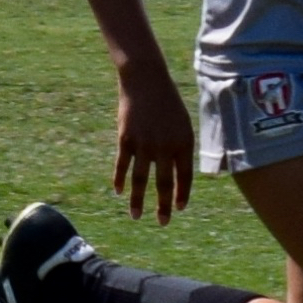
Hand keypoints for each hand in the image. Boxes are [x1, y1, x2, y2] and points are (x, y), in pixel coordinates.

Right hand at [112, 66, 196, 223]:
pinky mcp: (125, 139)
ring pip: (140, 180)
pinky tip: (118, 192)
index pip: (184, 176)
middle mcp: (164, 147)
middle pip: (163, 183)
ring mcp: (144, 144)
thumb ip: (180, 147)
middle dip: (163, 206)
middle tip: (163, 222)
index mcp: (183, 142)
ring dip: (138, 201)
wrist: (146, 79)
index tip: (179, 208)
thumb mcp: (182, 123)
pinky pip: (122, 165)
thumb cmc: (167, 101)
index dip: (181, 194)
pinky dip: (119, 180)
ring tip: (137, 217)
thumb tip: (178, 173)